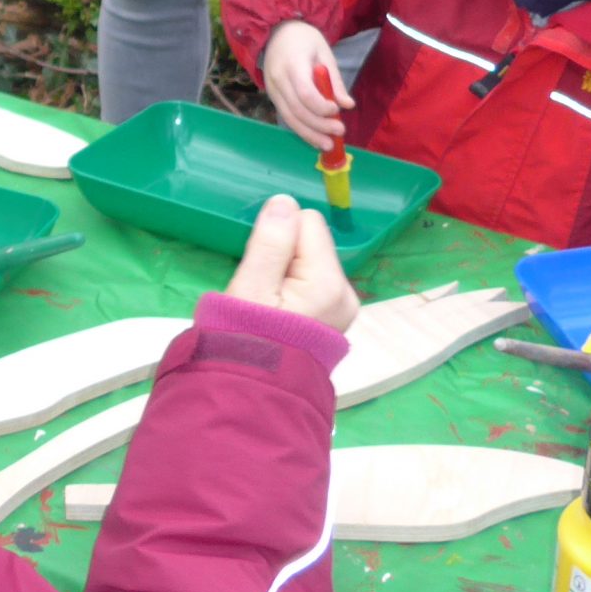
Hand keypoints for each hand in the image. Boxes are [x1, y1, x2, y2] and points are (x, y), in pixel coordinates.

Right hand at [223, 195, 358, 331]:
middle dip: (284, 254)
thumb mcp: (249, 288)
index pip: (306, 222)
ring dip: (287, 270)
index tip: (260, 267)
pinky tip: (280, 310)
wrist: (253, 390)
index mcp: (328, 282)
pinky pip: (314, 281)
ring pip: (311, 260)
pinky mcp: (335, 317)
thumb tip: (285, 201)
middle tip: (262, 288)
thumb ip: (269, 243)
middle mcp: (345, 292)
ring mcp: (343, 307)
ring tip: (268, 302)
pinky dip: (295, 287)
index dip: (276, 236)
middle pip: (312, 241)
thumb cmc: (245, 338)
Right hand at [261, 21, 350, 151]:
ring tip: (328, 145)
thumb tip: (348, 105)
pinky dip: (301, 129)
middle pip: (297, 110)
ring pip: (289, 118)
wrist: (277, 31)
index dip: (321, 106)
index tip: (336, 111)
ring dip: (309, 134)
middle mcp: (278, 80)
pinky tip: (315, 138)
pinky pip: (286, 116)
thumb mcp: (325, 53)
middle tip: (339, 132)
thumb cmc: (305, 40)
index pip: (305, 93)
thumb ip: (335, 81)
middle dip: (319, 125)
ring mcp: (272, 90)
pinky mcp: (272, 96)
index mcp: (293, 64)